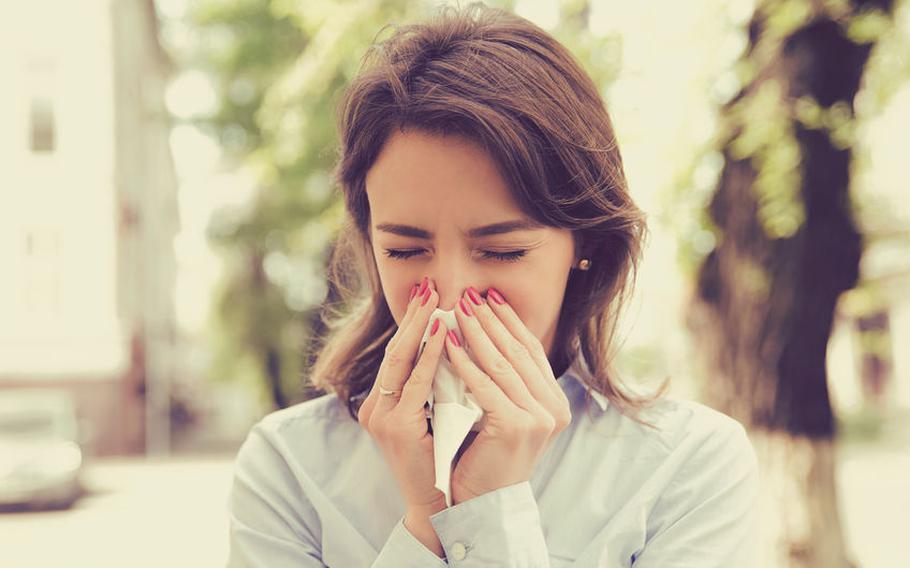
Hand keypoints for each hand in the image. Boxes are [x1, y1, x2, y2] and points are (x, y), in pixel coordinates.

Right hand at [357, 276, 448, 512]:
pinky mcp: (395, 427)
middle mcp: (376, 406)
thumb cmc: (442, 461)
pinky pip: (415, 384)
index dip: (412, 323)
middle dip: (412, 316)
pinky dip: (429, 356)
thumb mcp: (435, 416)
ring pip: (399, 361)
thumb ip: (437, 386)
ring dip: (418, 327)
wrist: (436, 506)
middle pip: (394, 350)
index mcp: (384, 403)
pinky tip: (442, 335)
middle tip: (428, 285)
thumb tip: (457, 348)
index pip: (399, 354)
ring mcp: (382, 416)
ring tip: (433, 299)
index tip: (427, 295)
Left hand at [445, 286, 571, 504]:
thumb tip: (487, 334)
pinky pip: (485, 386)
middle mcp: (553, 408)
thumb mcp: (502, 415)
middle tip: (470, 295)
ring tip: (457, 310)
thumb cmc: (484, 459)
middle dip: (491, 320)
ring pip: (502, 364)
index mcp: (554, 403)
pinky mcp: (515, 426)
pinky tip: (447, 344)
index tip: (489, 297)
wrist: (481, 505)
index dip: (509, 321)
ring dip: (476, 333)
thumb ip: (505, 382)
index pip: (530, 351)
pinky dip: (465, 363)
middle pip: (518, 351)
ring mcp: (538, 418)